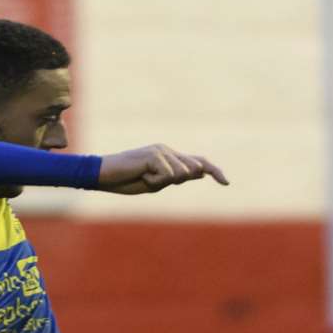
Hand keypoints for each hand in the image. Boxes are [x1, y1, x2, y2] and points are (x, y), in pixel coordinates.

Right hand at [97, 144, 229, 193]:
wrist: (105, 176)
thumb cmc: (128, 180)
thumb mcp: (158, 182)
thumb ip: (177, 178)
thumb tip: (200, 172)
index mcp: (170, 157)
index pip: (198, 162)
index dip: (214, 171)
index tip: (226, 183)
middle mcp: (168, 150)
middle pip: (191, 170)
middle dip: (175, 181)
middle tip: (148, 179)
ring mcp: (161, 151)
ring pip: (180, 174)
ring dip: (161, 183)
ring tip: (143, 177)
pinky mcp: (155, 155)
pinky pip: (166, 176)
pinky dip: (154, 181)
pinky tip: (140, 175)